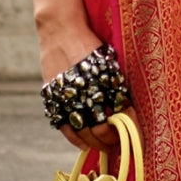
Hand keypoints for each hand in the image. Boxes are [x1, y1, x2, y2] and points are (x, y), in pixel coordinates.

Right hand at [39, 29, 121, 153]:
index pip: (113, 124)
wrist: (61, 32)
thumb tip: (128, 114)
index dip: (121, 136)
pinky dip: (73, 137)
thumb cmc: (91, 47)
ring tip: (101, 148)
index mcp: (99, 88)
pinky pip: (62, 125)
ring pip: (78, 133)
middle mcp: (80, 97)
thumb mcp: (110, 67)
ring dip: (91, 144)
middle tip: (116, 148)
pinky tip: (82, 142)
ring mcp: (64, 99)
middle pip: (95, 133)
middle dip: (108, 143)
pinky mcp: (51, 98)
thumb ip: (118, 90)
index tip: (128, 139)